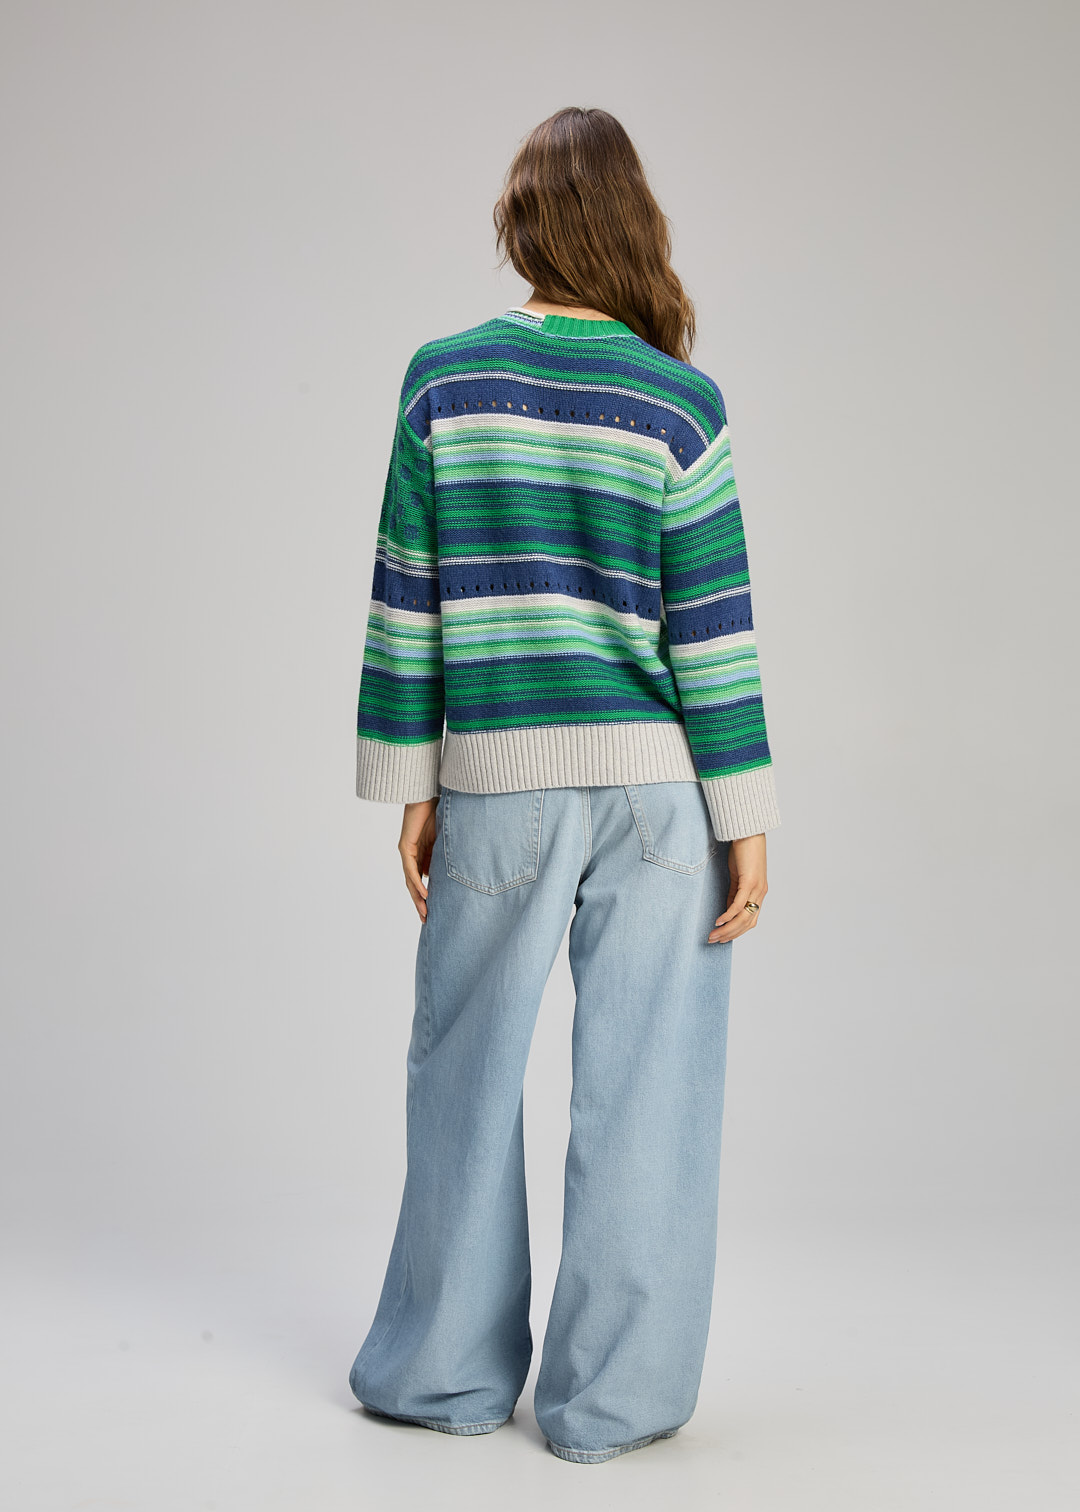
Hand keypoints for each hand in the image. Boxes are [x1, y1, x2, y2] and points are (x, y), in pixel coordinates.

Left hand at [399, 797, 438, 921]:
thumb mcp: (449, 837)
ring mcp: (408, 852)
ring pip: (411, 881)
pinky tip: (424, 895)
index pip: (425, 880)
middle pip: (415, 885)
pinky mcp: (405, 847)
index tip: (439, 909)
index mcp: (424, 854)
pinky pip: (410, 869)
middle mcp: (414, 855)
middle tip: (428, 920)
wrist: (426, 793)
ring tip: (425, 913)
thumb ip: (450, 852)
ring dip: (418, 898)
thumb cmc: (440, 810)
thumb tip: (462, 869)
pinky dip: (417, 883)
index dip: (430, 895)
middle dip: (422, 903)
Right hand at [708, 833, 767, 942]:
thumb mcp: (738, 876)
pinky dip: (728, 915)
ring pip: (742, 917)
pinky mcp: (749, 881)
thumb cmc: (744, 850)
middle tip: (713, 940)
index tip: (721, 938)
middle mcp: (760, 893)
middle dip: (729, 935)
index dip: (736, 932)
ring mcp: (757, 888)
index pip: (749, 921)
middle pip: (746, 923)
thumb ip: (735, 892)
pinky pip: (738, 904)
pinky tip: (718, 921)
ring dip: (727, 929)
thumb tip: (728, 908)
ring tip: (713, 934)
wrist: (749, 832)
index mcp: (759, 893)